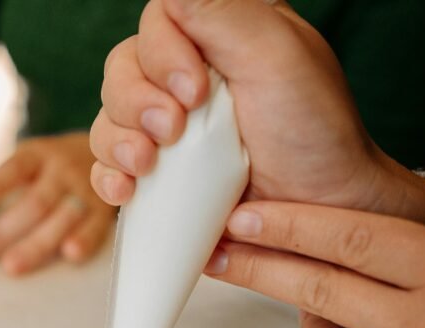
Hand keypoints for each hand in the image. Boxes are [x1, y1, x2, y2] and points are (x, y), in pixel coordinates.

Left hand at [0, 133, 116, 275]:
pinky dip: (86, 239)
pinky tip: (70, 255)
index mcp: (36, 157)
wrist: (116, 148)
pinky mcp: (106, 209)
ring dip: (38, 243)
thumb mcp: (24, 165)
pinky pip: (97, 226)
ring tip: (12, 266)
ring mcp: (86, 190)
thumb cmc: (56, 165)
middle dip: (3, 231)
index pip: (12, 170)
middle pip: (33, 203)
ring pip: (61, 217)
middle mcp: (62, 171)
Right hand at [89, 0, 424, 230]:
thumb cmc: (312, 132)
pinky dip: (108, 176)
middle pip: (122, 68)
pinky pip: (106, 165)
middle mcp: (188, 72)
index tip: (194, 92)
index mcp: (219, 33)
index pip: (157, 22)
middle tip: (171, 132)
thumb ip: (220, 12)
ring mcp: (168, 124)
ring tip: (146, 166)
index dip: (161, 54)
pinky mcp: (156, 171)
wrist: (318, 212)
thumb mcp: (276, 56)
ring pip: (109, 116)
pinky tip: (125, 191)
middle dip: (136, 103)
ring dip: (117, 142)